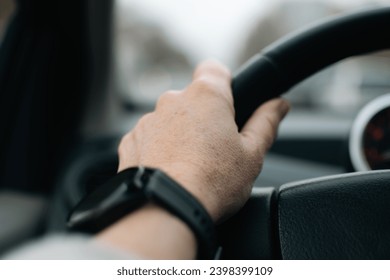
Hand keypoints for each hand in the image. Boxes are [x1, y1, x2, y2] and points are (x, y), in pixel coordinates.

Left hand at [117, 60, 288, 222]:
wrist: (165, 209)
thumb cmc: (212, 182)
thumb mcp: (252, 154)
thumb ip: (266, 123)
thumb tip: (278, 104)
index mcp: (206, 96)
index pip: (214, 69)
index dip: (223, 82)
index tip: (228, 102)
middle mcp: (173, 101)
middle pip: (192, 99)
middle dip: (204, 117)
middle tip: (216, 148)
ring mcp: (148, 121)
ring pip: (170, 120)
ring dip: (180, 134)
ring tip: (192, 165)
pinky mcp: (131, 141)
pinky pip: (150, 139)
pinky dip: (159, 150)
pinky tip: (171, 172)